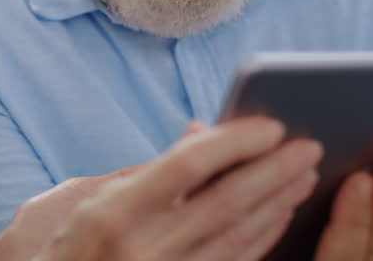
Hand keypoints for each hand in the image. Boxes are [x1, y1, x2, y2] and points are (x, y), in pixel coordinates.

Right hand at [16, 117, 322, 260]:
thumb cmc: (64, 247)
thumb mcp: (85, 199)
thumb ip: (145, 169)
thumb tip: (201, 134)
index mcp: (114, 214)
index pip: (186, 166)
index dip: (234, 141)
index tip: (271, 124)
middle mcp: (143, 250)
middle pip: (226, 203)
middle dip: (273, 171)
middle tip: (308, 146)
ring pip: (238, 239)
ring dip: (277, 204)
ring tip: (304, 175)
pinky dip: (261, 238)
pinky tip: (280, 215)